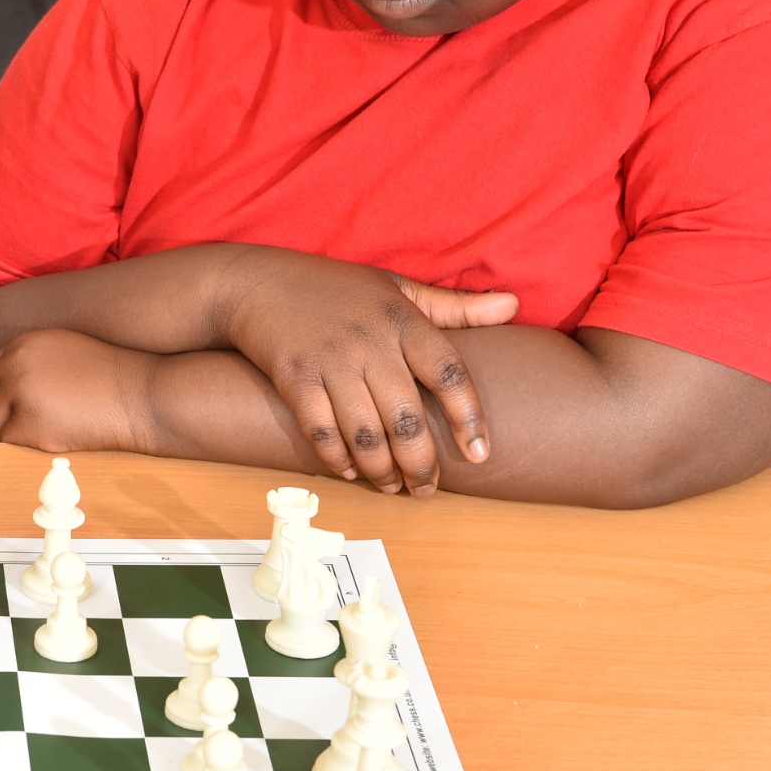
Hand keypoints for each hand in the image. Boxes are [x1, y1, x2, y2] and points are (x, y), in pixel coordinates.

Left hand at [0, 328, 162, 452]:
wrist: (144, 396)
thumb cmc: (112, 382)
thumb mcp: (65, 355)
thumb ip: (28, 367)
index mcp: (22, 344)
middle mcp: (15, 363)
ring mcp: (21, 391)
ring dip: (2, 441)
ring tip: (26, 447)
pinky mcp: (30, 422)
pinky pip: (6, 444)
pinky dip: (16, 451)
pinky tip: (37, 450)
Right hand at [219, 248, 518, 494]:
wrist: (257, 282)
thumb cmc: (334, 287)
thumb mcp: (397, 288)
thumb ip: (454, 306)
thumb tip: (513, 304)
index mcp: (402, 321)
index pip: (448, 373)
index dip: (469, 418)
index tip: (480, 454)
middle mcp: (369, 343)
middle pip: (408, 418)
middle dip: (421, 464)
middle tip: (427, 488)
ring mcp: (330, 361)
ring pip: (366, 434)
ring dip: (382, 470)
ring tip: (391, 485)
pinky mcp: (293, 378)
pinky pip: (321, 431)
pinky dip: (337, 459)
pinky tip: (349, 470)